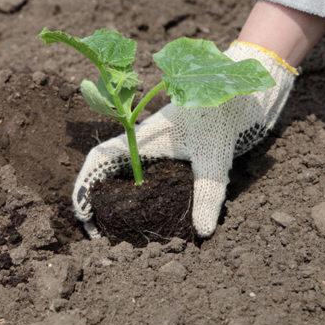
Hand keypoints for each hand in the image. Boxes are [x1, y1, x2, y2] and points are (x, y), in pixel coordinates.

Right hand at [71, 41, 296, 238]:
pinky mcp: (172, 152)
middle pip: (107, 171)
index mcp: (143, 137)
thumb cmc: (222, 115)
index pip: (100, 160)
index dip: (84, 186)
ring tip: (121, 230)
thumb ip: (208, 194)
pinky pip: (145, 175)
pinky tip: (151, 215)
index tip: (84, 216)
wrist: (240, 90)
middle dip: (97, 201)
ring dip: (116, 199)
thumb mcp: (214, 157)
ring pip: (124, 174)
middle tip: (103, 234)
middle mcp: (144, 142)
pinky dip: (138, 196)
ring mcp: (157, 147)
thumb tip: (202, 232)